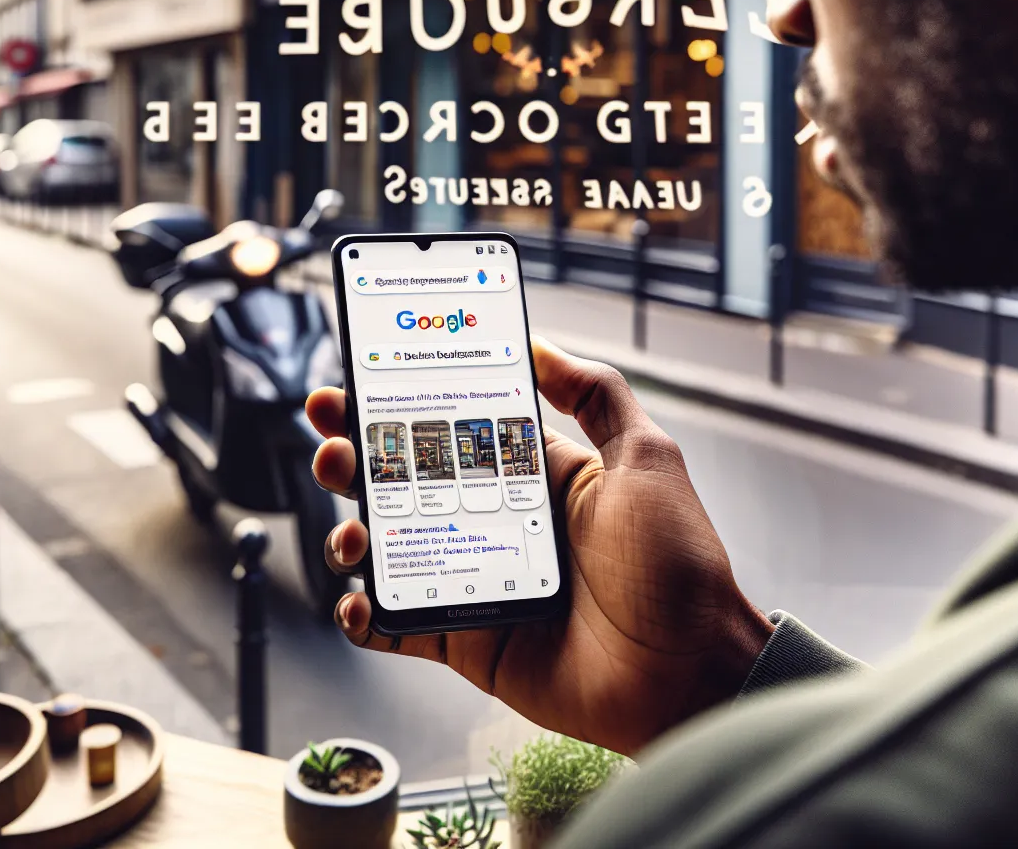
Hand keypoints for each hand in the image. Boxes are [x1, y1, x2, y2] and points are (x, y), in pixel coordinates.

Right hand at [305, 339, 773, 755]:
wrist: (687, 672)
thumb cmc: (677, 565)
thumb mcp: (646, 458)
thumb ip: (596, 394)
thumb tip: (542, 344)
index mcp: (536, 478)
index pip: (452, 430)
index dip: (400, 407)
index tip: (357, 382)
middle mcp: (499, 524)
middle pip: (405, 484)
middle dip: (356, 460)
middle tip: (330, 444)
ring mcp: (478, 582)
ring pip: (390, 550)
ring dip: (351, 534)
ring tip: (350, 528)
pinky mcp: (467, 641)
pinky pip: (396, 626)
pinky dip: (364, 615)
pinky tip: (357, 599)